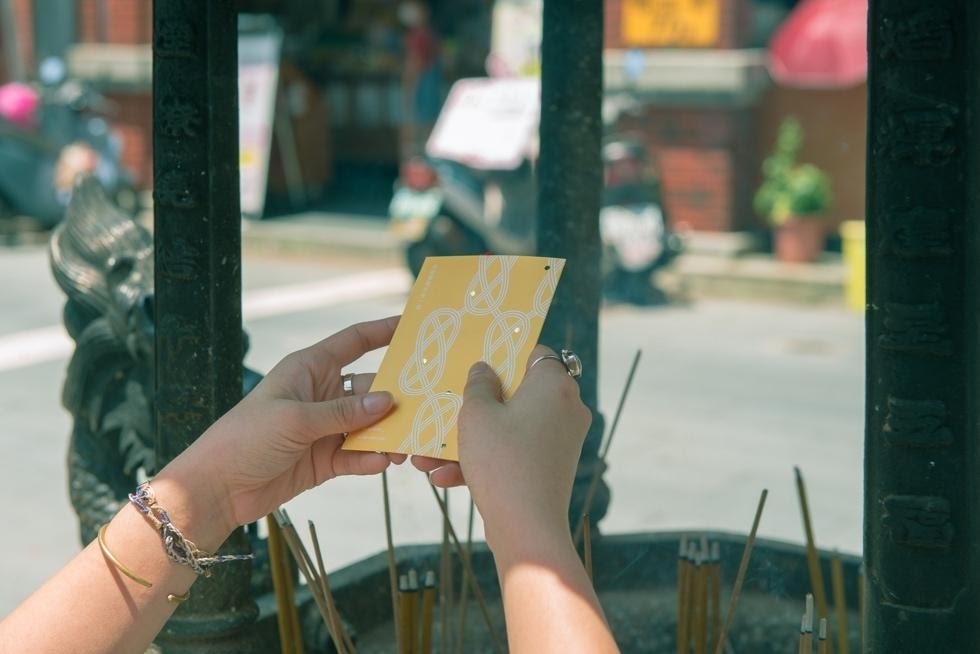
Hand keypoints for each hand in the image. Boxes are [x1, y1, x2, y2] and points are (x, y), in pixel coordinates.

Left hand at [165, 316, 401, 531]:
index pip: (354, 342)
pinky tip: (383, 463)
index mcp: (310, 369)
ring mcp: (325, 428)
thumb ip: (343, 412)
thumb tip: (388, 401)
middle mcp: (322, 394)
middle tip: (429, 401)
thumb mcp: (296, 418)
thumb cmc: (245, 438)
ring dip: (389, 433)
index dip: (384, 331)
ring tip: (410, 442)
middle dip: (398, 395)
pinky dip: (371, 459)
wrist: (217, 488)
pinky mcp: (325, 459)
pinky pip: (357, 455)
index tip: (415, 326)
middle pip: (371, 388)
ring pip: (369, 425)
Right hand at [412, 346, 591, 550]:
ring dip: (470, 440)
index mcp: (554, 384)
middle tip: (447, 408)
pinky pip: (515, 453)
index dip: (504, 355)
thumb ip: (478, 385)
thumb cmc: (502, 461)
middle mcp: (566, 408)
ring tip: (429, 456)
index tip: (478, 364)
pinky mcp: (552, 467)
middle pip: (517, 394)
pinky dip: (485, 461)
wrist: (527, 527)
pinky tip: (444, 477)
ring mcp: (562, 440)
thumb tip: (484, 370)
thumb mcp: (476, 415)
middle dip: (476, 406)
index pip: (534, 353)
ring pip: (510, 428)